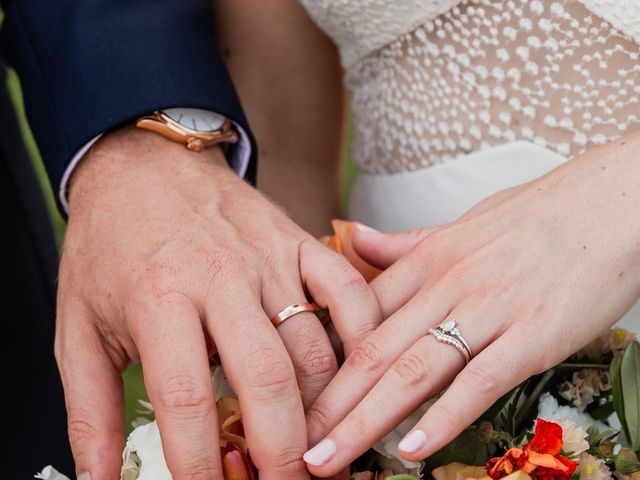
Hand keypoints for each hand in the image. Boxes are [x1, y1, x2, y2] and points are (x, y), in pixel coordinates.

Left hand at [56, 127, 380, 479]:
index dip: (201, 464)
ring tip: (319, 446)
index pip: (187, 399)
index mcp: (159, 299)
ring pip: (316, 347)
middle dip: (285, 454)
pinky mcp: (298, 242)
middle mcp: (221, 278)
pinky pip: (348, 292)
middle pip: (268, 380)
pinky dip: (363, 337)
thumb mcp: (79, 325)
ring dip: (325, 409)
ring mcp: (268, 258)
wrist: (144, 166)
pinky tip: (357, 374)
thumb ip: (89, 407)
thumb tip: (100, 477)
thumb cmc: (111, 244)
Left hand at [303, 133, 639, 475]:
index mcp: (423, 262)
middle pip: (373, 353)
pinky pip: (478, 381)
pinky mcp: (531, 335)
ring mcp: (486, 311)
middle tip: (299, 444)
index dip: (325, 362)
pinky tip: (413, 449)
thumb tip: (354, 238)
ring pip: (413, 372)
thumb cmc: (532, 217)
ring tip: (330, 459)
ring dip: (366, 421)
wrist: (603, 203)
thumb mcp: (456, 225)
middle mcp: (444, 288)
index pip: (358, 318)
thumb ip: (402, 244)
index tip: (300, 395)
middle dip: (331, 405)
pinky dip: (443, 417)